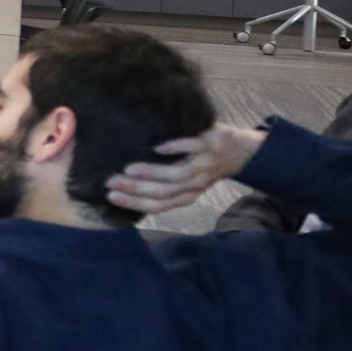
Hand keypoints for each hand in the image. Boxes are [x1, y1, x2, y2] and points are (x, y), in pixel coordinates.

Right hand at [106, 123, 266, 214]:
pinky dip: (174, 149)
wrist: (240, 152)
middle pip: (164, 192)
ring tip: (128, 169)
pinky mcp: (210, 145)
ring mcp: (204, 165)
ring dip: (151, 173)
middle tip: (111, 183)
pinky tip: (156, 147)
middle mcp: (196, 184)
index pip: (158, 205)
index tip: (111, 197)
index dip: (134, 203)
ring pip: (176, 175)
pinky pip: (192, 148)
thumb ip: (165, 186)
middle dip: (135, 190)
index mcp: (188, 195)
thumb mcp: (188, 183)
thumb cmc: (205, 167)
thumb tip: (129, 187)